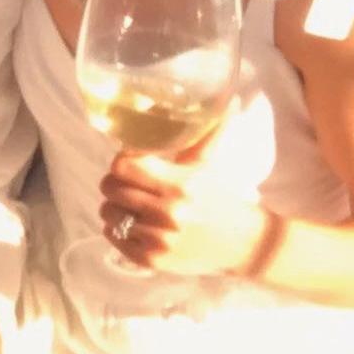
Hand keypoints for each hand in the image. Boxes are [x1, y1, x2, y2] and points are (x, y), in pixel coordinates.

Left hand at [99, 149, 270, 278]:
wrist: (245, 244)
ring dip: (115, 207)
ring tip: (131, 205)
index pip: (123, 166)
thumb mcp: (208, 165)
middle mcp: (168, 212)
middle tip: (127, 184)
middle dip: (115, 183)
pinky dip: (118, 229)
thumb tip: (225, 95)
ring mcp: (158, 238)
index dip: (121, 162)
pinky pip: (113, 237)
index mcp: (180, 184)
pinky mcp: (151, 259)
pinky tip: (134, 225)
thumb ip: (202, 134)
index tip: (130, 163)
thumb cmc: (222, 199)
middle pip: (110, 188)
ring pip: (108, 212)